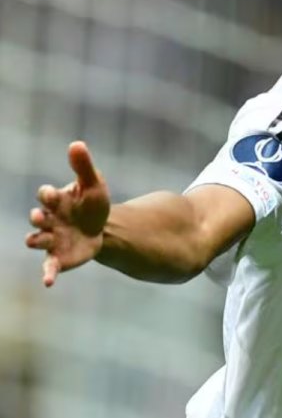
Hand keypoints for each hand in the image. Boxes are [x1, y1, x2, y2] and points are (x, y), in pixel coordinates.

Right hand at [25, 141, 110, 286]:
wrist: (101, 227)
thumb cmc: (92, 203)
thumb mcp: (94, 185)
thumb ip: (84, 167)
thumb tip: (77, 143)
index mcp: (56, 201)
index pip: (46, 195)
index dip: (47, 195)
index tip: (51, 194)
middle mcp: (49, 220)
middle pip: (37, 218)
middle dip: (38, 217)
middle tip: (40, 217)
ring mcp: (51, 239)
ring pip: (36, 240)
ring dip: (36, 240)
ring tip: (37, 241)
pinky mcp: (58, 257)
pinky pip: (49, 267)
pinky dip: (47, 274)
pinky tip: (48, 283)